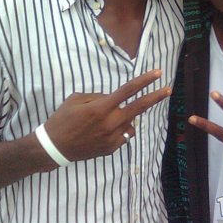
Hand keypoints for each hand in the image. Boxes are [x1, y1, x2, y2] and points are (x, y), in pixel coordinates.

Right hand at [43, 70, 169, 160]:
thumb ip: (99, 97)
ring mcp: (112, 137)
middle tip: (168, 90)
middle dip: (155, 97)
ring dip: (126, 117)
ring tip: (109, 118)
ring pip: (131, 123)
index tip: (157, 73)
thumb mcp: (76, 99)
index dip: (144, 81)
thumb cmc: (62, 119)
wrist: (54, 147)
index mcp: (101, 108)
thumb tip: (114, 98)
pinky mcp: (111, 148)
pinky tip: (105, 130)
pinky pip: (124, 135)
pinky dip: (120, 129)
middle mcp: (110, 122)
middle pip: (139, 107)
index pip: (128, 90)